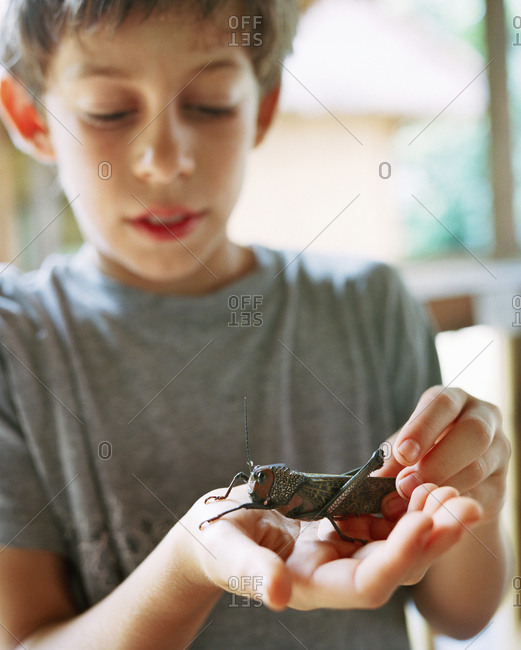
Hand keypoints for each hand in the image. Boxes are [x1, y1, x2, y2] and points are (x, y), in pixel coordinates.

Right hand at [180, 482, 481, 611]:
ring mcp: (341, 549)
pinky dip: (405, 501)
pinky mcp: (341, 526)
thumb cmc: (215, 544)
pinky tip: (423, 479)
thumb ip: (253, 574)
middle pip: (396, 565)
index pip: (367, 582)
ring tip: (454, 488)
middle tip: (465, 504)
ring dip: (429, 517)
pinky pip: (382, 518)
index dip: (399, 555)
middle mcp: (336, 573)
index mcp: (312, 586)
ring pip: (397, 541)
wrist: (215, 533)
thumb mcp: (229, 554)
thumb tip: (277, 595)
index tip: (426, 521)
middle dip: (433, 538)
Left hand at [383, 386, 509, 522]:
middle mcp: (483, 418)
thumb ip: (393, 461)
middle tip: (405, 484)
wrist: (450, 484)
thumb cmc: (421, 454)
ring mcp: (498, 451)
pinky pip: (482, 496)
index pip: (443, 403)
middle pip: (473, 433)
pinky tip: (432, 511)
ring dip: (442, 486)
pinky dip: (454, 505)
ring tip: (411, 500)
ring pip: (479, 466)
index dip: (422, 428)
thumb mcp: (406, 449)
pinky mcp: (501, 485)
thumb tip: (373, 481)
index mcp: (454, 400)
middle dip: (438, 460)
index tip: (402, 454)